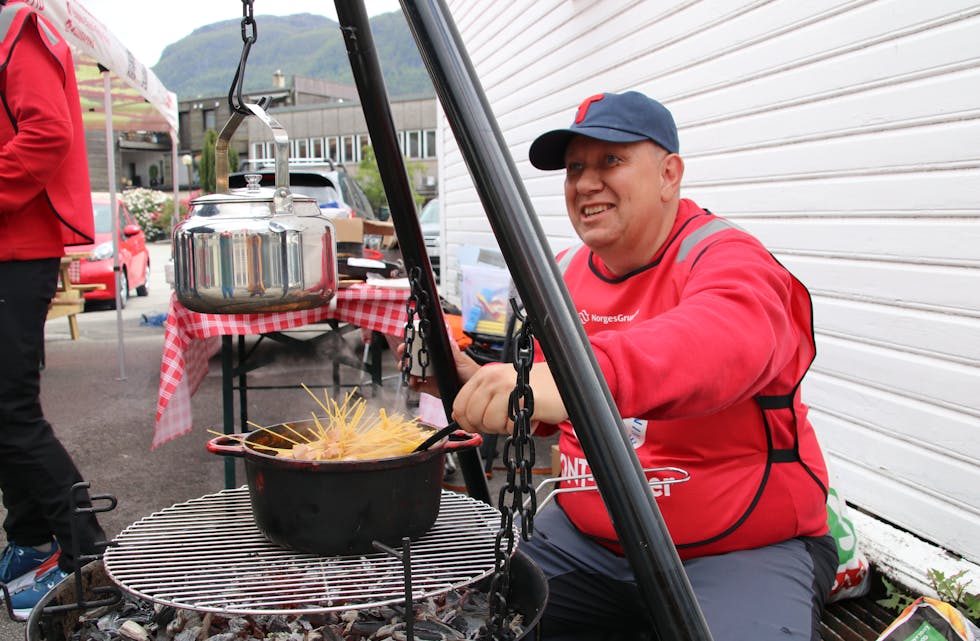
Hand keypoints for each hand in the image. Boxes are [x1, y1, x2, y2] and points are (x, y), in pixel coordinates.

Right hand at [396, 337, 480, 396]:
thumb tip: (441, 335)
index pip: (423, 349)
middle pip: (415, 360)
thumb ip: (450, 349)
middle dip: (406, 358)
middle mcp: (433, 366)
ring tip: (408, 372)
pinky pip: (417, 386)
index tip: (406, 344)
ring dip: (407, 371)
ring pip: (413, 372)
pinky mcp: (430, 389)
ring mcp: (431, 377)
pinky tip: (413, 382)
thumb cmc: (471, 372)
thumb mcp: (460, 358)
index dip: (412, 346)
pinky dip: (412, 384)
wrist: (476, 390)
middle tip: (404, 358)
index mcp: (439, 356)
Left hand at [452, 361, 566, 433]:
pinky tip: (527, 416)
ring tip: (516, 416)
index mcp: (484, 375)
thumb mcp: (500, 389)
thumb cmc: (533, 388)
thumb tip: (458, 417)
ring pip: (489, 423)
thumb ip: (479, 400)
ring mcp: (506, 388)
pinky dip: (517, 428)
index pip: (459, 405)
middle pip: (472, 417)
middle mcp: (492, 379)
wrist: (561, 383)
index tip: (477, 425)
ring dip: (503, 427)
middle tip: (503, 419)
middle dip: (486, 426)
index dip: (466, 421)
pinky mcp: (520, 399)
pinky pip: (508, 427)